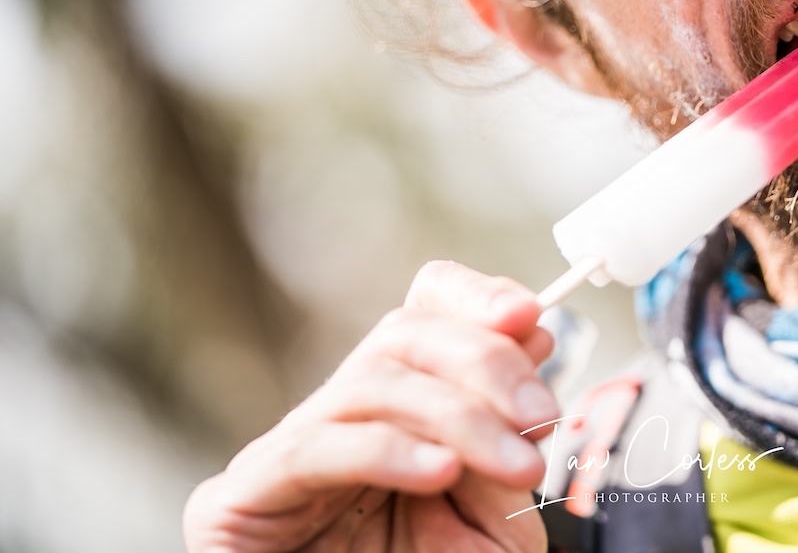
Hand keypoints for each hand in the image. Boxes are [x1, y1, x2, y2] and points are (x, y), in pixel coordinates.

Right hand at [183, 261, 558, 551]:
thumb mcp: (493, 516)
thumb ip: (510, 437)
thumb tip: (534, 336)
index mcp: (392, 415)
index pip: (420, 314)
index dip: (471, 298)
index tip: (528, 315)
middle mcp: (336, 419)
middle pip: (402, 335)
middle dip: (486, 363)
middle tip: (542, 416)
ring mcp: (282, 454)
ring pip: (371, 384)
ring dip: (460, 416)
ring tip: (518, 467)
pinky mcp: (238, 499)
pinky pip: (314, 449)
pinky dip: (389, 451)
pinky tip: (442, 471)